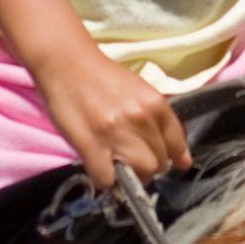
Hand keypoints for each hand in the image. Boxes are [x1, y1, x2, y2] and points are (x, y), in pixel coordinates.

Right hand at [31, 43, 193, 188]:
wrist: (67, 63)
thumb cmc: (102, 76)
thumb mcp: (139, 90)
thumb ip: (155, 116)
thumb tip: (173, 148)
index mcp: (156, 104)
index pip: (176, 145)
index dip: (172, 157)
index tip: (167, 162)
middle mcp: (141, 120)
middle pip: (159, 164)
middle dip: (148, 167)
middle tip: (133, 161)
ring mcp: (116, 134)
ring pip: (140, 175)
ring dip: (130, 177)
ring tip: (118, 167)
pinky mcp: (91, 146)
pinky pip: (107, 179)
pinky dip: (105, 180)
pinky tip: (100, 169)